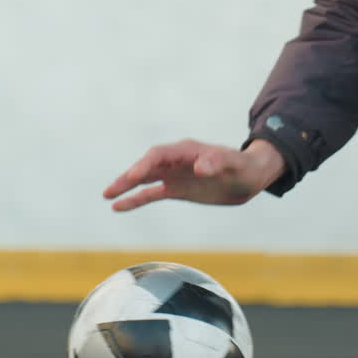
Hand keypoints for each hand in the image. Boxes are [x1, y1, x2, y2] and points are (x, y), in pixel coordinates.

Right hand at [103, 138, 286, 211]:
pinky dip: (136, 199)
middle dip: (128, 176)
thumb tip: (200, 167)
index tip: (133, 177)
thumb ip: (218, 162)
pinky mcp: (177, 189)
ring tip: (107, 196)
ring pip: (145, 179)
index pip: (159, 155)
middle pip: (146, 165)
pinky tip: (119, 207)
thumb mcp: (234, 164)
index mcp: (187, 151)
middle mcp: (176, 160)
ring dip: (126, 187)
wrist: (250, 177)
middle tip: (110, 191)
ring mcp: (175, 175)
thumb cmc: (243, 167)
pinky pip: (152, 194)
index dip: (144, 165)